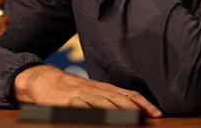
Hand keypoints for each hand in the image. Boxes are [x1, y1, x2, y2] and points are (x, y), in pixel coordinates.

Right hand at [14, 65, 161, 117]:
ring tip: (132, 120)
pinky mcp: (69, 102)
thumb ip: (107, 100)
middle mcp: (96, 90)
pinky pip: (84, 110)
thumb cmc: (70, 89)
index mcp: (103, 88)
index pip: (128, 94)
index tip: (157, 114)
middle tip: (151, 118)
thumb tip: (128, 110)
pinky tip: (102, 121)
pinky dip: (94, 115)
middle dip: (137, 109)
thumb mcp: (91, 92)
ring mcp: (83, 95)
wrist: (43, 79)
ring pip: (105, 104)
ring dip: (120, 113)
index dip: (143, 104)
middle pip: (120, 99)